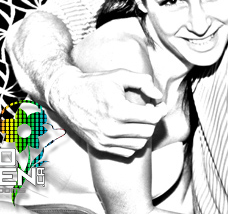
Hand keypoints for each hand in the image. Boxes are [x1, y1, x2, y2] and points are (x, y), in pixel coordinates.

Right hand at [50, 66, 168, 156]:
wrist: (66, 95)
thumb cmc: (95, 83)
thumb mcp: (119, 75)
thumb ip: (143, 82)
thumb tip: (159, 96)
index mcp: (118, 110)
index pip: (152, 118)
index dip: (160, 110)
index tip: (160, 104)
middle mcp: (111, 129)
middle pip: (148, 132)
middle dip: (153, 120)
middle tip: (149, 110)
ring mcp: (104, 140)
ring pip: (139, 144)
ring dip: (144, 132)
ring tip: (139, 119)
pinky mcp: (100, 147)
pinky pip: (127, 152)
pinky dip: (133, 142)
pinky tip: (130, 129)